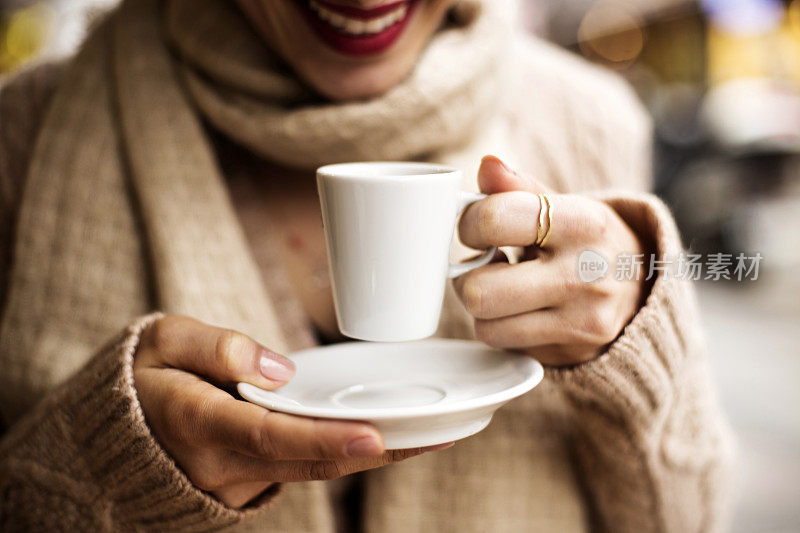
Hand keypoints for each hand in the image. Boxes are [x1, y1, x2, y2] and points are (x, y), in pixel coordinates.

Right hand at [134, 316, 445, 507]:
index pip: (270, 435)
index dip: (324, 440)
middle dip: (375, 452)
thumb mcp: (162, 343)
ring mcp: (238, 481)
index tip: (373, 437)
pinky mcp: (251, 482)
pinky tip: (393, 439)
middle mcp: (222, 464)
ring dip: (374, 457)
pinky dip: (348, 457)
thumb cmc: (145, 378)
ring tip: (434, 435)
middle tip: (437, 435)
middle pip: (309, 462)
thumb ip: (217, 348)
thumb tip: (279, 369)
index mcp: (197, 423)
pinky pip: (305, 470)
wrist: (117, 434)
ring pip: (314, 471)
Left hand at [453, 156, 646, 365]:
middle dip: (468, 276)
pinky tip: (522, 310)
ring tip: (504, 287)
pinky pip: (502, 344)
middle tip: (485, 264)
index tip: (477, 228)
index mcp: (583, 223)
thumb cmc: (587, 241)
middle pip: (480, 289)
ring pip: (485, 325)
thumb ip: (519, 187)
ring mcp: (581, 321)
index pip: (494, 220)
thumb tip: (487, 165)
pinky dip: (500, 327)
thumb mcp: (563, 204)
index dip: (469, 224)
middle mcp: (588, 275)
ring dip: (482, 307)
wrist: (642, 290)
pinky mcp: (571, 352)